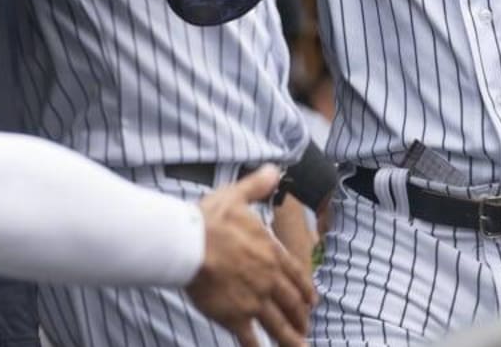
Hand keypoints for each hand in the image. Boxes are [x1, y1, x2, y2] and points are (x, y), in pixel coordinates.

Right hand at [187, 165, 314, 346]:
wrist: (188, 243)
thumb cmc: (209, 219)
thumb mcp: (238, 195)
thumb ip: (258, 185)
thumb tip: (274, 170)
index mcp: (270, 253)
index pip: (296, 274)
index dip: (306, 289)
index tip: (313, 301)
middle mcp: (268, 279)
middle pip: (291, 302)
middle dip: (300, 317)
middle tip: (306, 327)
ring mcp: (254, 300)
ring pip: (278, 324)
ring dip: (290, 338)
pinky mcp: (235, 316)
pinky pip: (250, 338)